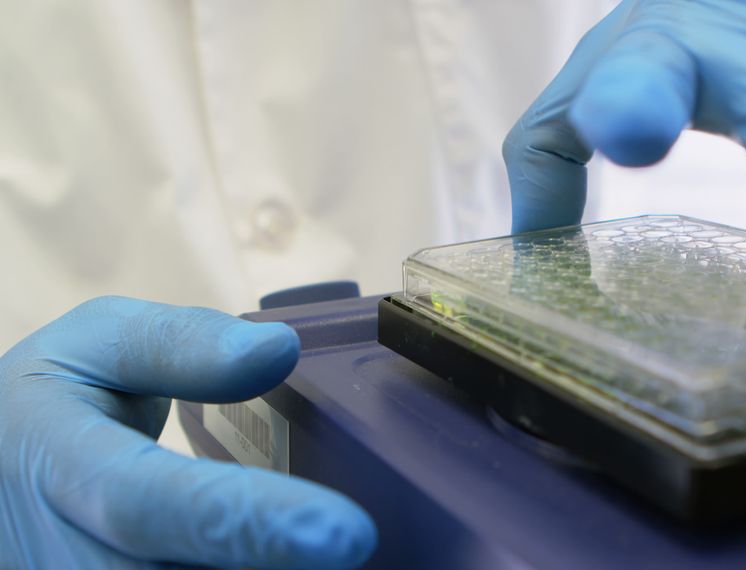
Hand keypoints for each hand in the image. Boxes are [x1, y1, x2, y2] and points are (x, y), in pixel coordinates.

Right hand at [0, 296, 375, 568]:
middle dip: (276, 569)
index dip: (249, 523)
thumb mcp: (93, 346)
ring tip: (348, 550)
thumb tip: (278, 349)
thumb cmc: (60, 408)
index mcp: (64, 472)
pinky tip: (306, 558)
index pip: (154, 508)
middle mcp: (72, 561)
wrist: (0, 480)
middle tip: (359, 546)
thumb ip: (179, 343)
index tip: (343, 531)